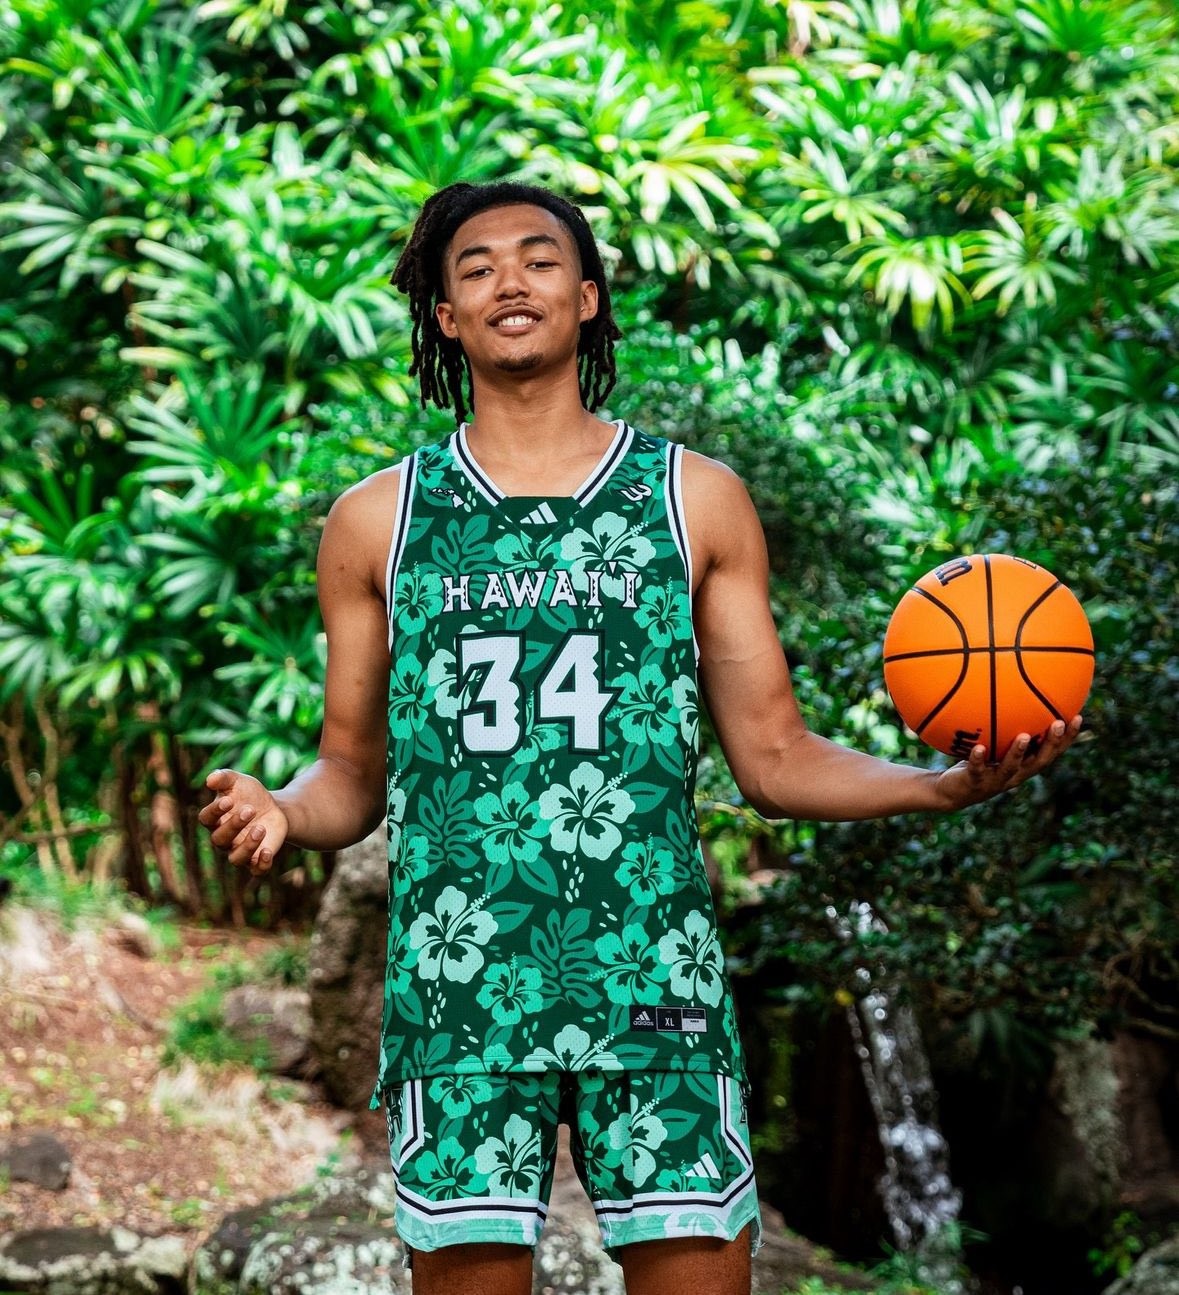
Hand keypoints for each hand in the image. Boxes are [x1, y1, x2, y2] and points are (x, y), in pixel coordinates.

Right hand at [197, 769, 288, 871]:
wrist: (274, 807)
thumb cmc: (250, 794)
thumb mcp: (238, 781)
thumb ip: (224, 778)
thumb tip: (210, 779)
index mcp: (215, 819)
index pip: (206, 819)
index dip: (215, 811)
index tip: (229, 800)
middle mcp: (224, 838)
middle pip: (219, 839)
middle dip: (234, 825)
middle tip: (250, 810)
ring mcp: (240, 850)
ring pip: (236, 858)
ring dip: (248, 845)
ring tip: (261, 828)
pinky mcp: (258, 858)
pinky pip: (256, 870)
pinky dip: (261, 864)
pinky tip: (267, 851)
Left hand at [934, 715, 1082, 810]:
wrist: (949, 792)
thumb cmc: (975, 761)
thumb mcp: (991, 742)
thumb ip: (1003, 725)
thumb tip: (1010, 690)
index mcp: (1023, 765)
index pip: (1051, 751)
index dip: (1066, 738)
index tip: (1078, 717)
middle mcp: (1014, 775)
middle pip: (1039, 761)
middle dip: (1051, 743)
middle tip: (1058, 723)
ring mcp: (995, 781)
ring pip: (1011, 768)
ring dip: (1018, 752)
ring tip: (1023, 736)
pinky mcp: (974, 783)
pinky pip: (977, 770)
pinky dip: (979, 759)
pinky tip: (979, 748)